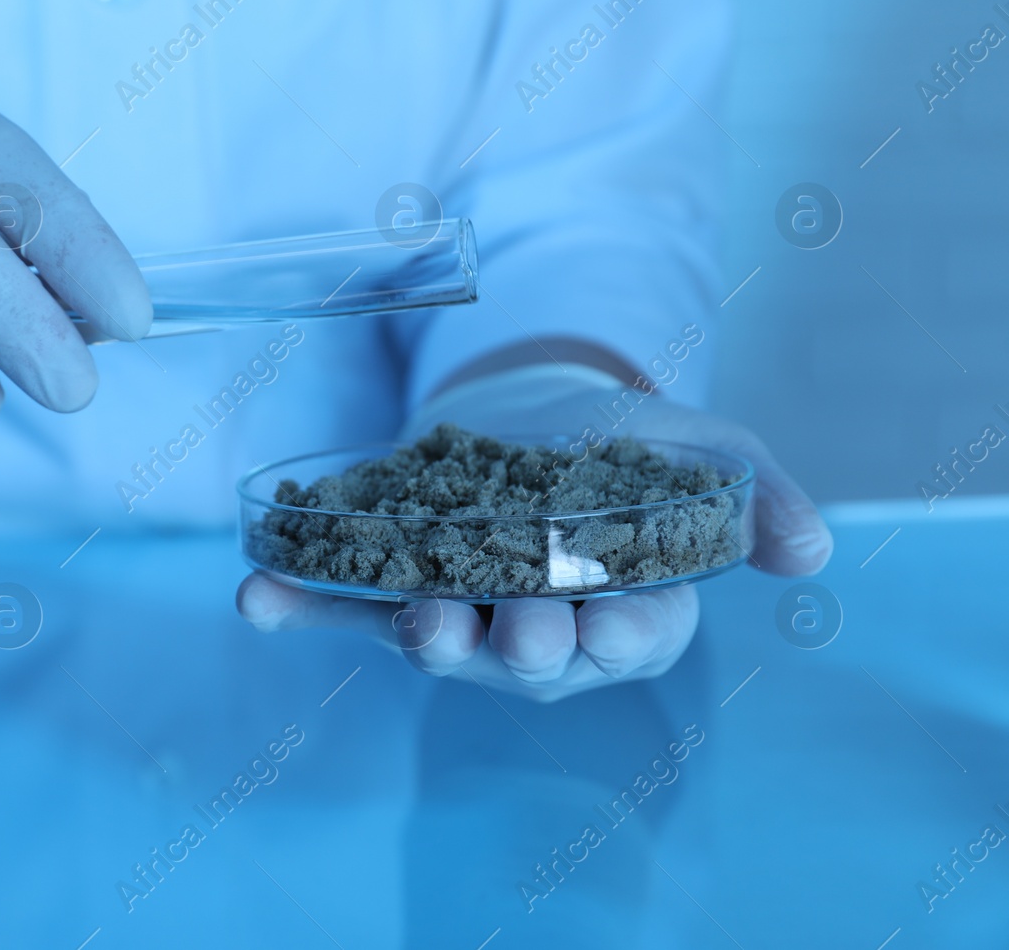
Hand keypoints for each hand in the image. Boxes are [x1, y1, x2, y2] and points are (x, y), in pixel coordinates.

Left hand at [236, 369, 832, 701]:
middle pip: (534, 654)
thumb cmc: (629, 446)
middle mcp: (540, 631)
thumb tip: (812, 549)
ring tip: (406, 618)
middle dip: (524, 645)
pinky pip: (343, 606)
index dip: (627, 634)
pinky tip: (257, 597)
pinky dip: (300, 607)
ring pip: (441, 639)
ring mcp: (462, 612)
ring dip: (418, 634)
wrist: (537, 415)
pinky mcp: (391, 587)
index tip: (613, 621)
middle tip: (514, 630)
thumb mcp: (704, 451)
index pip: (636, 637)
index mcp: (627, 611)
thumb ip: (755, 493)